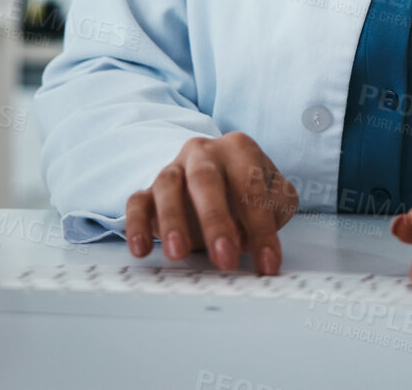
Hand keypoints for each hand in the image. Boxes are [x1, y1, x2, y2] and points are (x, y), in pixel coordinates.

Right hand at [124, 131, 299, 273]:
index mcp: (239, 148)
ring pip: (167, 186)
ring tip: (178, 253)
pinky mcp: (149, 190)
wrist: (215, 174)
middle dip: (215, 220)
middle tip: (225, 256)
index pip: (251, 186)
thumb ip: (275, 208)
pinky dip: (136, 225)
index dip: (262, 227)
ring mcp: (173, 168)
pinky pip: (137, 202)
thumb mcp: (275, 195)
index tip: (267, 262)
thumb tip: (259, 235)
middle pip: (205, 179)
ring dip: (172, 221)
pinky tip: (141, 249)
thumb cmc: (247, 188)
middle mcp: (203, 152)